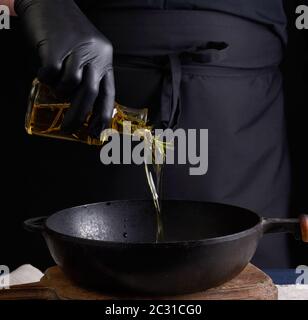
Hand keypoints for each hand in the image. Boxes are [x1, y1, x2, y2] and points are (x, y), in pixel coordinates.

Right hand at [15, 0, 114, 136]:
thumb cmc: (68, 31)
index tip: (99, 131)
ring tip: (55, 87)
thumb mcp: (87, 52)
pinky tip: (44, 73)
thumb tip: (82, 104)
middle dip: (79, 115)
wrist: (50, 1)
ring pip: (70, 84)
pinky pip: (52, 74)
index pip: (108, 92)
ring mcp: (76, 50)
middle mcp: (94, 55)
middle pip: (90, 93)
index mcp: (104, 59)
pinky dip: (46, 79)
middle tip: (68, 127)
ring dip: (60, 92)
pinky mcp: (57, 46)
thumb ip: (88, 75)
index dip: (104, 114)